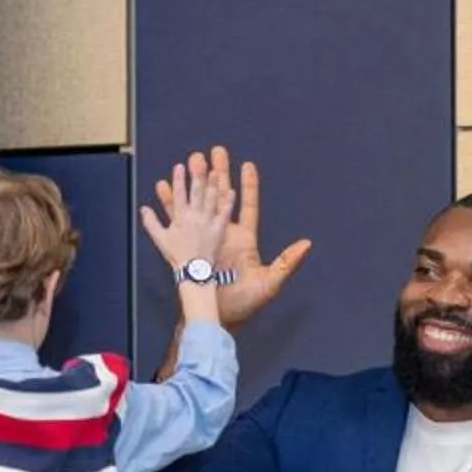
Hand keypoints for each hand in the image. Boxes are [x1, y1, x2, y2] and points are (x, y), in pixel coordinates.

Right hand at [136, 152, 231, 273]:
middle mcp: (194, 218)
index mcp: (180, 219)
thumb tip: (143, 209)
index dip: (178, 180)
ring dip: (213, 184)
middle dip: (197, 175)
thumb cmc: (177, 258)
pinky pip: (224, 214)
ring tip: (215, 171)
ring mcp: (208, 223)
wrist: (194, 273)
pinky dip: (228, 203)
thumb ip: (151, 223)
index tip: (179, 166)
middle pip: (196, 192)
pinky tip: (231, 192)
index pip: (178, 195)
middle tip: (199, 160)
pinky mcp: (219, 230)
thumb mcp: (160, 240)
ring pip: (211, 199)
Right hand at [158, 145, 311, 327]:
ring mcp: (205, 239)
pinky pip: (178, 221)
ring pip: (199, 203)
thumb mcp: (269, 284)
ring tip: (189, 162)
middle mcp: (225, 235)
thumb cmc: (244, 305)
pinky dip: (170, 205)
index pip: (248, 206)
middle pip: (221, 196)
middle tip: (213, 152)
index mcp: (245, 240)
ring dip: (194, 183)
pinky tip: (165, 188)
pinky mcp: (189, 247)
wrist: (216, 319)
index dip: (248, 186)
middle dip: (218, 173)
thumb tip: (307, 244)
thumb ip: (287, 263)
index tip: (247, 164)